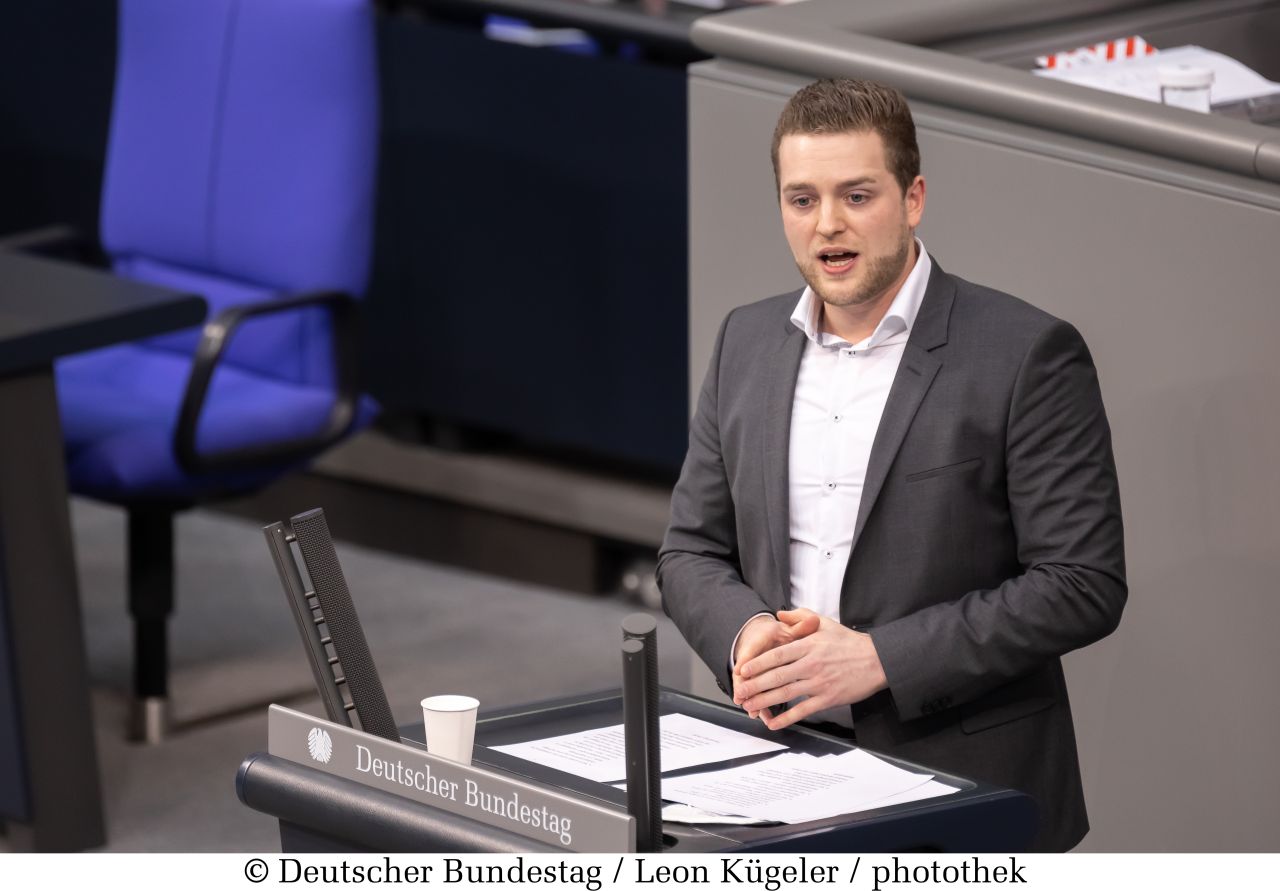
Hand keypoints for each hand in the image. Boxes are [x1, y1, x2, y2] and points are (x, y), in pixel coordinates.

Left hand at [735, 608, 887, 730]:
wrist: (877, 661)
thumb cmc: (849, 643)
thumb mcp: (825, 623)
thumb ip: (800, 617)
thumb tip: (779, 614)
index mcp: (808, 645)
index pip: (776, 655)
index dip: (757, 664)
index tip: (742, 670)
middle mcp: (811, 664)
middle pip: (776, 676)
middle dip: (754, 685)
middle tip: (739, 692)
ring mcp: (819, 683)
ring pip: (786, 693)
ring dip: (764, 701)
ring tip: (748, 706)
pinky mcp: (828, 699)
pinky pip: (803, 710)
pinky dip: (786, 718)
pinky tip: (773, 723)